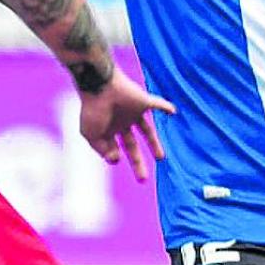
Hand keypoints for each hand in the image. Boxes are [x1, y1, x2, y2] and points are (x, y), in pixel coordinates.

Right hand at [78, 68, 174, 182]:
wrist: (100, 86)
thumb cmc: (92, 110)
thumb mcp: (90, 135)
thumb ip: (102, 150)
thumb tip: (116, 160)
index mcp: (107, 130)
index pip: (114, 149)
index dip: (114, 156)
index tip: (115, 157)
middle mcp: (121, 123)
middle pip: (132, 146)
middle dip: (137, 163)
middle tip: (143, 179)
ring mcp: (133, 113)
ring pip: (147, 131)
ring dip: (154, 144)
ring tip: (161, 158)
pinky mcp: (142, 102)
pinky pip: (157, 104)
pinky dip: (165, 107)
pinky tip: (174, 112)